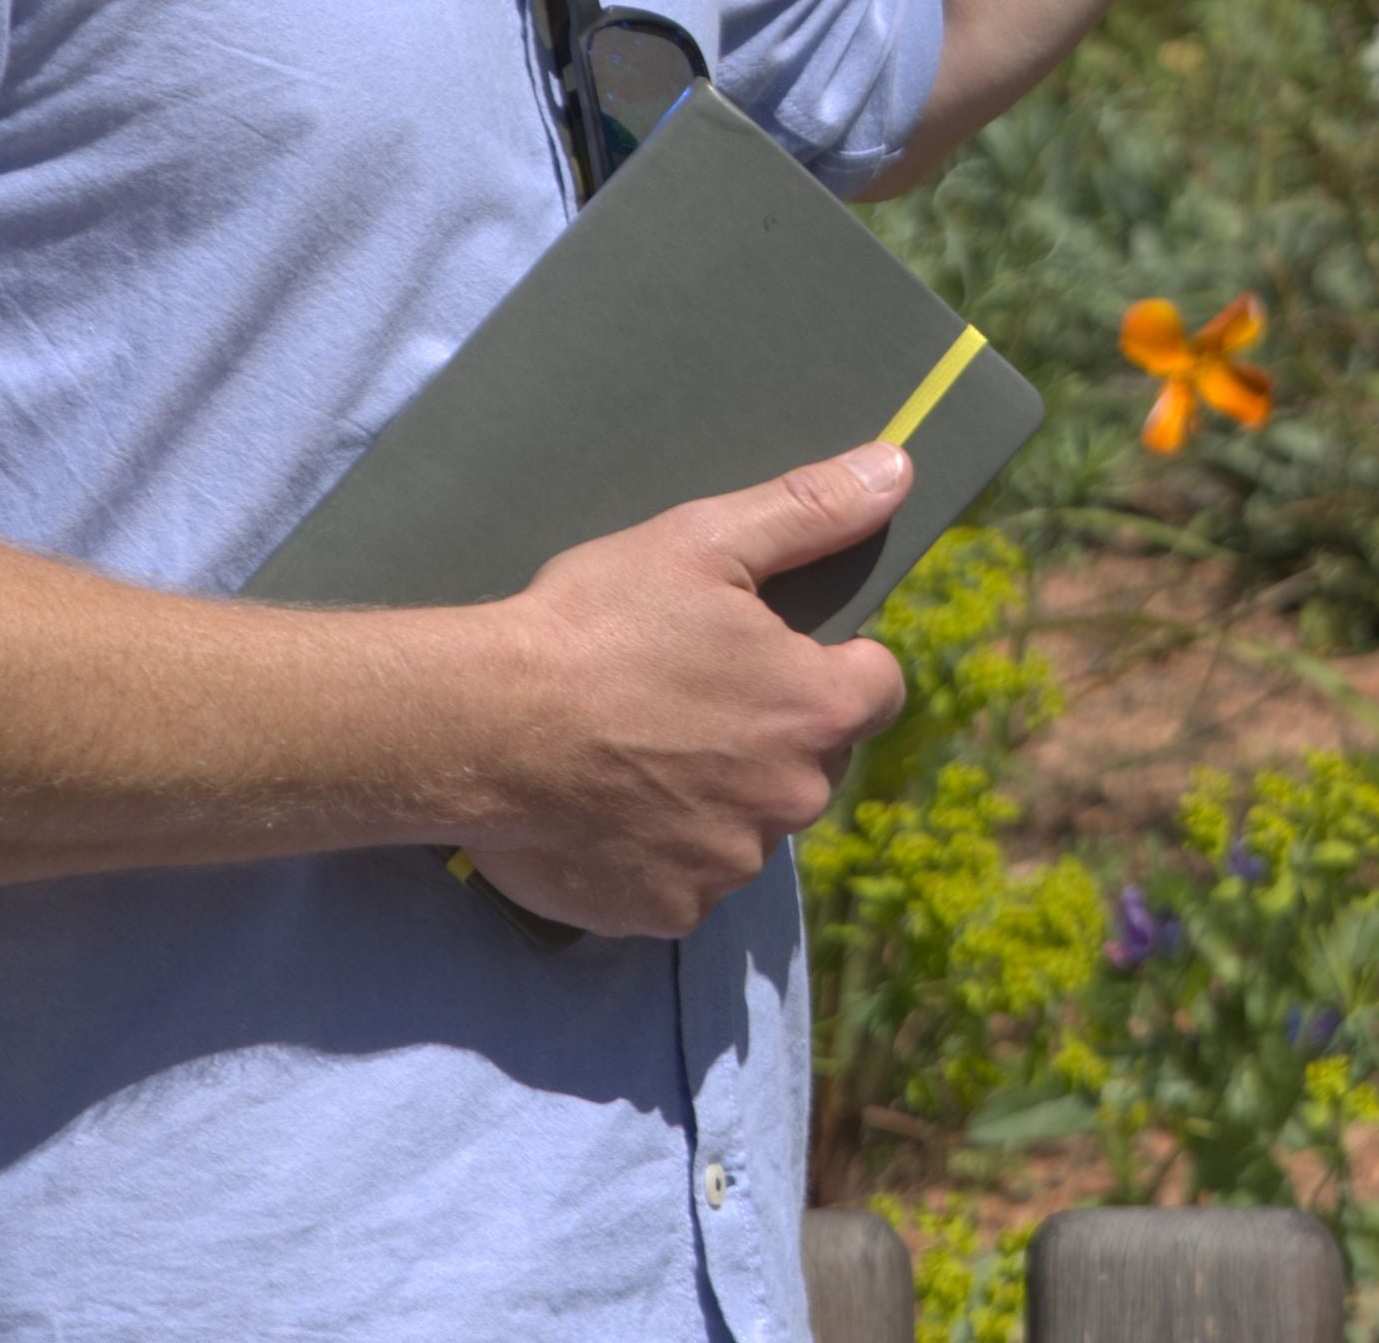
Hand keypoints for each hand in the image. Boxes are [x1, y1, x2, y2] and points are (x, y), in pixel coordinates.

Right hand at [456, 444, 916, 937]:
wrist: (482, 726)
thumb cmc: (595, 625)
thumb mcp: (703, 541)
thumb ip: (811, 510)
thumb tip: (896, 468)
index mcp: (815, 708)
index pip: (877, 689)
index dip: (833, 665)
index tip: (772, 654)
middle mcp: (792, 798)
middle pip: (810, 763)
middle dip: (767, 734)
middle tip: (682, 698)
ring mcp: (730, 864)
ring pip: (746, 826)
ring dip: (714, 798)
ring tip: (635, 753)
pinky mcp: (668, 910)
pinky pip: (684, 880)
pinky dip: (656, 852)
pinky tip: (605, 808)